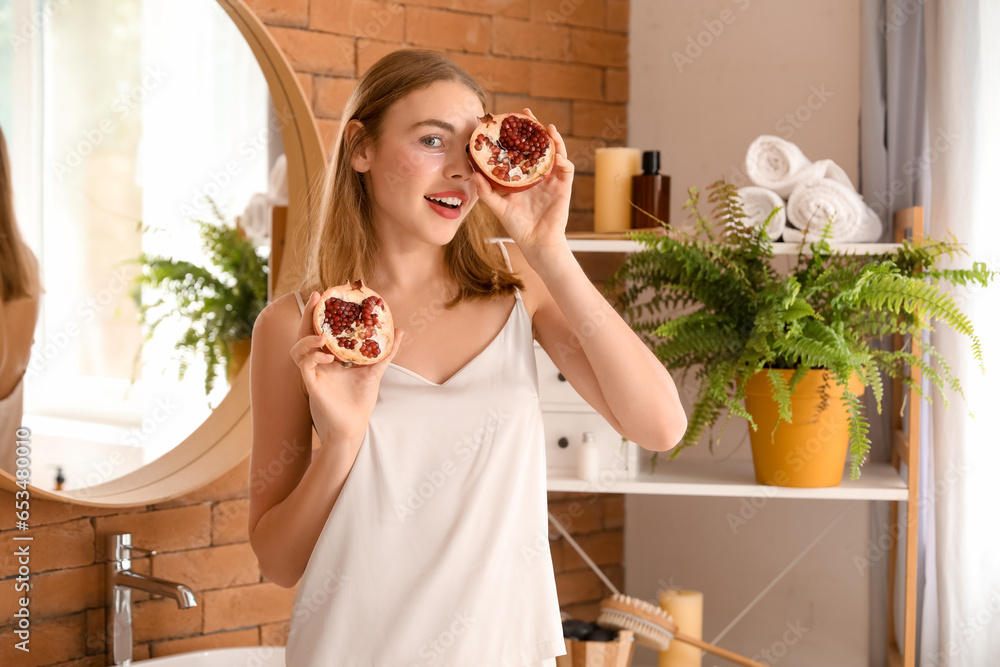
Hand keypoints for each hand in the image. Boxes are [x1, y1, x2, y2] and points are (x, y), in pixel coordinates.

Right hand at [289, 291, 403, 446]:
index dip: (321, 311)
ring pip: (297, 348)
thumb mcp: (375, 369)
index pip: (320, 327)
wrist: (355, 424)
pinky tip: (328, 357)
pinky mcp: (311, 384)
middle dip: (308, 314)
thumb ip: (386, 351)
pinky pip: (304, 365)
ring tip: (322, 336)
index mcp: (330, 354)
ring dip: (307, 338)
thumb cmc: (361, 398)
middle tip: (316, 297)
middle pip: (304, 332)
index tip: (327, 293)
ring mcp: (312, 371)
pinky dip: (313, 357)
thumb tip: (400, 330)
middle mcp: (318, 360)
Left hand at [471, 107, 573, 254]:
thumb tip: (474, 175)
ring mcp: (552, 180)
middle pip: (538, 146)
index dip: (516, 136)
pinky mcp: (564, 188)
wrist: (536, 243)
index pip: (520, 150)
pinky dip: (563, 161)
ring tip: (548, 129)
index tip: (508, 121)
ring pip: (555, 153)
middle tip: (527, 114)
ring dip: (553, 140)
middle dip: (534, 130)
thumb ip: (487, 192)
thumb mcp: (499, 207)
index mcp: (523, 176)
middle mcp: (538, 175)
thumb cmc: (518, 226)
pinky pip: (566, 170)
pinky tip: (556, 157)